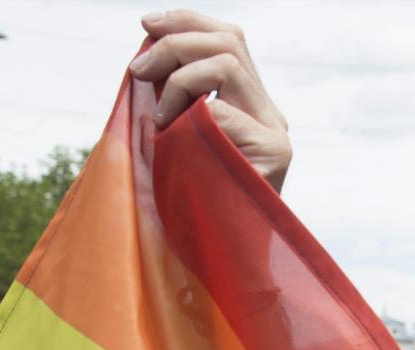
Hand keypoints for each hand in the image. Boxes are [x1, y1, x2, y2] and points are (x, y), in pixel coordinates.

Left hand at [132, 11, 291, 192]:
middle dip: (176, 42)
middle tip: (139, 68)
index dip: (187, 21)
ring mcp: (275, 132)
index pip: (229, 39)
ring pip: (227, 64)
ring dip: (178, 78)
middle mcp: (269, 113)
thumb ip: (175, 101)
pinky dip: (187, 116)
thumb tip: (145, 55)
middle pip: (230, 41)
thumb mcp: (178, 140)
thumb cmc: (193, 207)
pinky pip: (220, 113)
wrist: (222, 262)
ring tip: (157, 111)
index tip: (145, 24)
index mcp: (250, 105)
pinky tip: (169, 137)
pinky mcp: (274, 153)